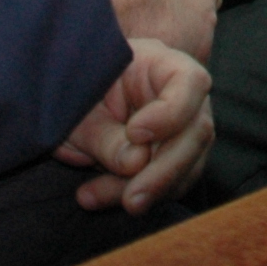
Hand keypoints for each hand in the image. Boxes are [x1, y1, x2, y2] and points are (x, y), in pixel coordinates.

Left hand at [55, 37, 212, 212]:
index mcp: (163, 66)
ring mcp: (184, 131)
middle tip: (131, 200)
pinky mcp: (174, 161)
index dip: (170, 112)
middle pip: (196, 133)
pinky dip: (132, 196)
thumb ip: (106, 134)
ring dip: (144, 190)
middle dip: (163, 172)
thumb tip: (136, 164)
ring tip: (93, 195)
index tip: (135, 134)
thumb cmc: (76, 90)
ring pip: (187, 168)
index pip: (191, 83)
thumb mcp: (80, 107)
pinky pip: (167, 186)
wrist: (70, 100)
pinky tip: (93, 196)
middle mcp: (185, 98)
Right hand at [76, 0, 218, 59]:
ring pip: (186, 40)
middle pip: (193, 12)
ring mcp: (199, 25)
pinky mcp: (187, 55)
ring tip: (133, 46)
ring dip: (166, 43)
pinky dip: (160, 66)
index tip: (150, 0)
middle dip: (171, 19)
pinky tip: (135, 61)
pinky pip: (176, 66)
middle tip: (140, 25)